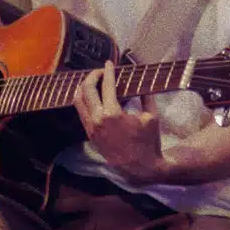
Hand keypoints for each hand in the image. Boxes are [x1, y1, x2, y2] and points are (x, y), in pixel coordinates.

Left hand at [74, 61, 163, 183]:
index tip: (109, 62)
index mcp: (112, 114)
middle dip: (92, 76)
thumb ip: (144, 94)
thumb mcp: (151, 115)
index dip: (107, 71)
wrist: (140, 168)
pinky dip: (85, 101)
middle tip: (101, 71)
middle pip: (85, 91)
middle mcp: (97, 121)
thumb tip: (141, 78)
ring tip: (94, 81)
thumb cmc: (148, 140)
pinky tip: (94, 97)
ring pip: (78, 102)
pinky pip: (82, 113)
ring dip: (84, 88)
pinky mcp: (90, 136)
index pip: (106, 86)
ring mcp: (91, 129)